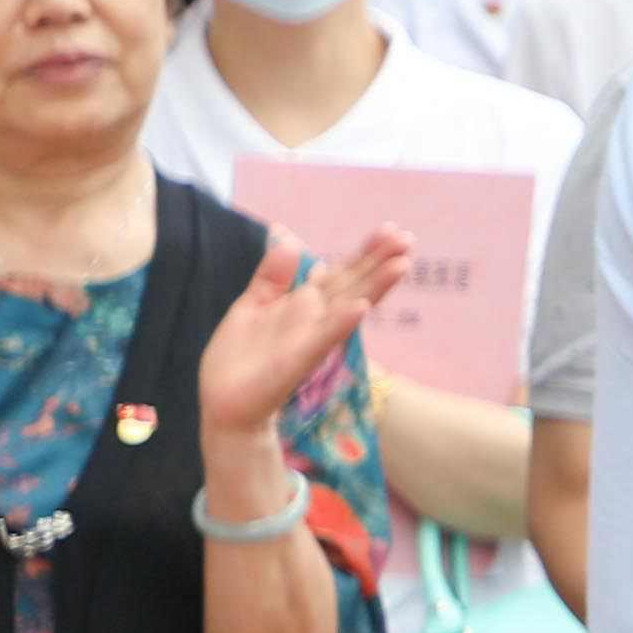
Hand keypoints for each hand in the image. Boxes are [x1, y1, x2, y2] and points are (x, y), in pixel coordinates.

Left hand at [198, 227, 413, 443]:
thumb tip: (289, 239)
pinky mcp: (299, 360)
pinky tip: (361, 308)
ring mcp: (311, 338)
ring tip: (402, 264)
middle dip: (379, 261)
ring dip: (375, 286)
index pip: (341, 272)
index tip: (390, 229)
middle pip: (352, 283)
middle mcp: (315, 318)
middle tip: (408, 237)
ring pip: (348, 306)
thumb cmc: (238, 359)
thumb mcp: (250, 306)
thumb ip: (272, 276)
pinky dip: (342, 323)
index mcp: (304, 304)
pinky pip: (323, 338)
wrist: (224, 403)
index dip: (365, 252)